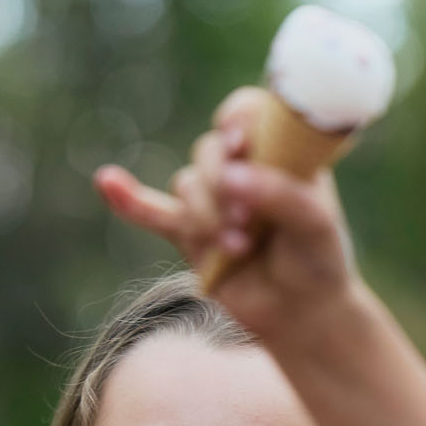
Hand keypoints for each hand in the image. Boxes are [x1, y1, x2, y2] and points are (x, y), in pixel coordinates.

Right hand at [96, 87, 359, 339]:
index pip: (248, 111)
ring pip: (187, 186)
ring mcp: (213, 199)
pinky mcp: (188, 234)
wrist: (300, 314)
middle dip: (221, 185)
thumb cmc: (318, 260)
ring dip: (207, 217)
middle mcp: (242, 167)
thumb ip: (279, 194)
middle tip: (246, 222)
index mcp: (278, 150)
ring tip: (239, 248)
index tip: (239, 142)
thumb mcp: (315, 224)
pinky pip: (152, 211)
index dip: (237, 120)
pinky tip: (107, 181)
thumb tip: (232, 176)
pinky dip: (129, 200)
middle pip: (209, 150)